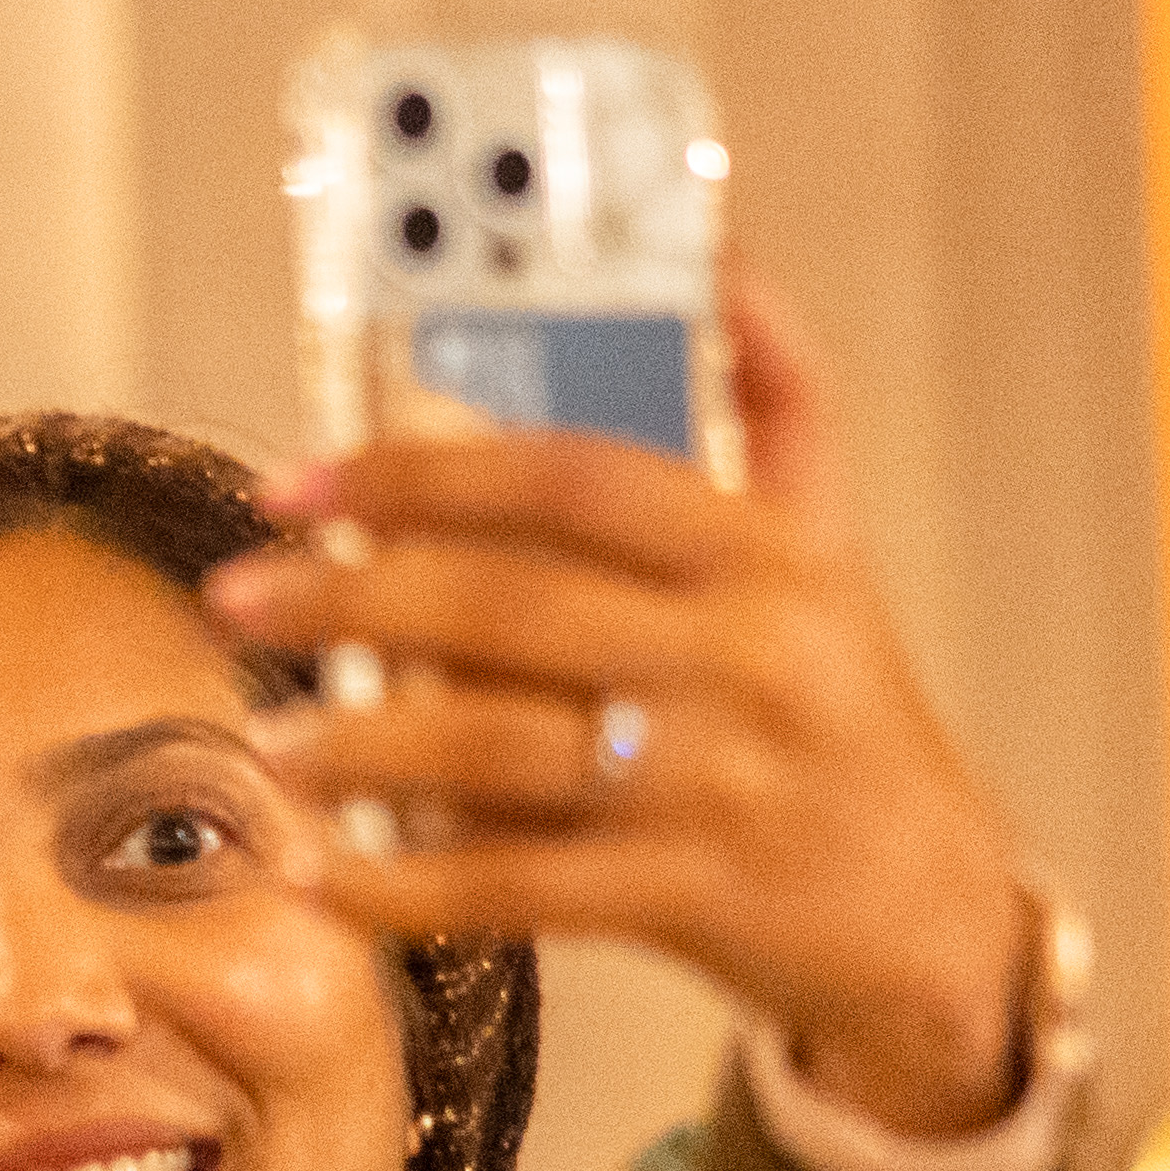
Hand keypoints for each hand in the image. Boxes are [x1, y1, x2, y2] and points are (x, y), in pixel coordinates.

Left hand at [218, 280, 1039, 1133]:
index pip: (570, 478)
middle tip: (239, 599)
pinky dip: (404, 884)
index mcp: (763, 554)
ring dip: (361, 745)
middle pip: (508, 605)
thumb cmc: (846, 715)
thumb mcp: (832, 550)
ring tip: (268, 744)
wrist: (930, 912)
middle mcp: (742, 655)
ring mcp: (713, 781)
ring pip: (497, 746)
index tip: (299, 483)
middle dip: (350, 598)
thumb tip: (728, 258)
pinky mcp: (686, 895)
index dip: (421, 471)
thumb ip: (780, 405)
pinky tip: (320, 877)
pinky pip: (515, 884)